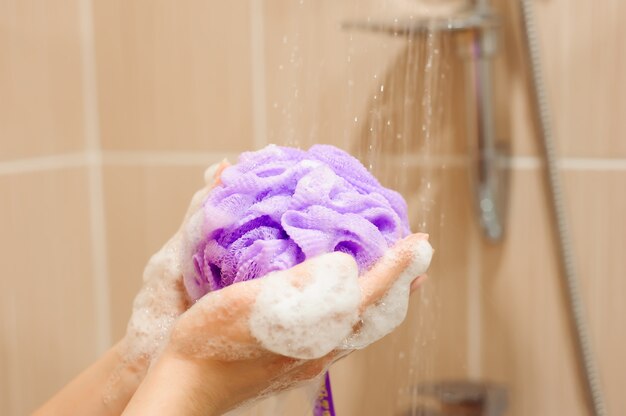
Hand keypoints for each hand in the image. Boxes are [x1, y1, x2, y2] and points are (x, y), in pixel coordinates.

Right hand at [122, 233, 430, 414]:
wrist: (187, 388)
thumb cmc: (208, 343)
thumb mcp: (249, 303)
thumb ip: (296, 286)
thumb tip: (342, 266)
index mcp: (313, 332)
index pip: (369, 295)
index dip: (396, 268)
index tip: (419, 242)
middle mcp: (320, 350)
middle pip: (375, 317)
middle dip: (399, 286)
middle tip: (416, 261)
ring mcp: (309, 360)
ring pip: (360, 328)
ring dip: (380, 299)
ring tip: (391, 279)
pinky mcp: (295, 364)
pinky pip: (342, 335)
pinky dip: (357, 313)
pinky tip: (345, 306)